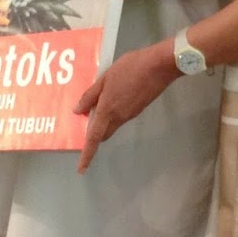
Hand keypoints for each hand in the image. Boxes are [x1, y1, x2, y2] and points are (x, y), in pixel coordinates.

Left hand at [75, 42, 179, 172]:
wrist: (159, 66)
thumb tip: (78, 111)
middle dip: (94, 134)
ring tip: (99, 101)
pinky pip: (121, 116)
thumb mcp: (105, 77)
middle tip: (86, 121)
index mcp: (107, 110)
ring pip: (112, 124)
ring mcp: (130, 114)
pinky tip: (114, 95)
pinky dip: (114, 112)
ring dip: (104, 120)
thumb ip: (90, 95)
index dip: (87, 154)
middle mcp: (119, 117)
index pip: (94, 137)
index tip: (81, 169)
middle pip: (103, 133)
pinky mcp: (139, 109)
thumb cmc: (130, 68)